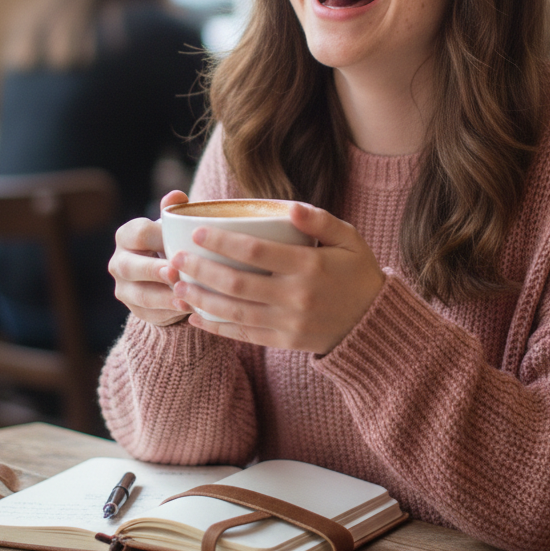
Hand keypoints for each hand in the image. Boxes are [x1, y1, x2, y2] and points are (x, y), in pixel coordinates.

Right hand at [108, 190, 191, 326]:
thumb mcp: (173, 226)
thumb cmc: (173, 241)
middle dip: (153, 270)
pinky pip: (150, 313)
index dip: (158, 238)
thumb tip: (177, 196)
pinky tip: (188, 307)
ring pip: (140, 294)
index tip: (181, 242)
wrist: (168, 274)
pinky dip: (170, 311)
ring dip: (163, 296)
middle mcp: (118, 262)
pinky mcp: (135, 310)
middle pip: (130, 267)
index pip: (138, 234)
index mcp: (126, 235)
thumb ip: (174, 212)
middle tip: (175, 272)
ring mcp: (123, 288)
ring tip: (186, 296)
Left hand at [164, 203, 384, 353]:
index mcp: (309, 265)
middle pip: (237, 283)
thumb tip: (288, 207)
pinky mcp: (284, 342)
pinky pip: (243, 335)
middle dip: (201, 270)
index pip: (256, 251)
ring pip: (234, 312)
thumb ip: (320, 220)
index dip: (222, 242)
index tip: (197, 232)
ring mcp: (288, 323)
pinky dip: (216, 327)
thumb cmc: (357, 272)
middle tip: (176, 258)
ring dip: (201, 299)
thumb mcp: (349, 238)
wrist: (373, 324)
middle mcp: (296, 296)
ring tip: (176, 286)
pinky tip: (195, 316)